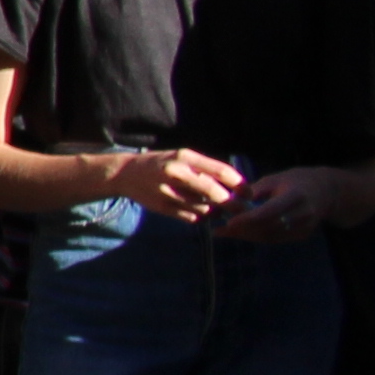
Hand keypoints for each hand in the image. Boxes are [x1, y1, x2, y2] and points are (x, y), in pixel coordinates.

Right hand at [107, 147, 245, 218]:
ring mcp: (167, 190)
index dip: (239, 185)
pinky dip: (201, 217)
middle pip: (213, 192)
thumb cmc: (162, 164)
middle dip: (231, 203)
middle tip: (241, 209)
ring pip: (204, 207)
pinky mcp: (161, 206)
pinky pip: (191, 217)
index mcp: (185, 157)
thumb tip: (236, 186)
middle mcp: (176, 172)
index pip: (221, 171)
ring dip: (216, 211)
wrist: (125, 174)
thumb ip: (206, 169)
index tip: (249, 194)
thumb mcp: (182, 157)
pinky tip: (200, 213)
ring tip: (217, 210)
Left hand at [210, 164, 363, 245]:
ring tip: (223, 232)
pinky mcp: (302, 235)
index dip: (249, 219)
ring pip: (270, 236)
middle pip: (268, 227)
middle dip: (242, 230)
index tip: (228, 222)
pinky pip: (275, 239)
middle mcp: (303, 214)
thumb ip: (254, 191)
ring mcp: (305, 227)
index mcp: (296, 196)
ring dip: (245, 236)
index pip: (270, 211)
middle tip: (218, 230)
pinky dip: (256, 237)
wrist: (326, 192)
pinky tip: (240, 233)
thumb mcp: (275, 179)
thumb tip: (229, 201)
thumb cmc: (296, 180)